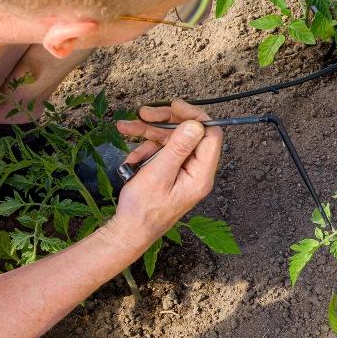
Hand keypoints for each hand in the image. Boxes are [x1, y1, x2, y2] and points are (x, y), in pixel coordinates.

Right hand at [108, 99, 222, 246]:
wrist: (129, 231)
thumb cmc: (143, 210)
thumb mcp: (158, 174)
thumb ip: (178, 148)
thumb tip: (196, 125)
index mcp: (201, 175)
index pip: (210, 135)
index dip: (194, 116)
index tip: (174, 106)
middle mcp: (197, 172)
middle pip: (189, 134)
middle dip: (165, 122)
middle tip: (143, 113)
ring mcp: (184, 173)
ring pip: (171, 141)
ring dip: (148, 134)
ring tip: (126, 129)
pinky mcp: (171, 174)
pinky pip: (162, 153)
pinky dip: (146, 150)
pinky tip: (131, 158)